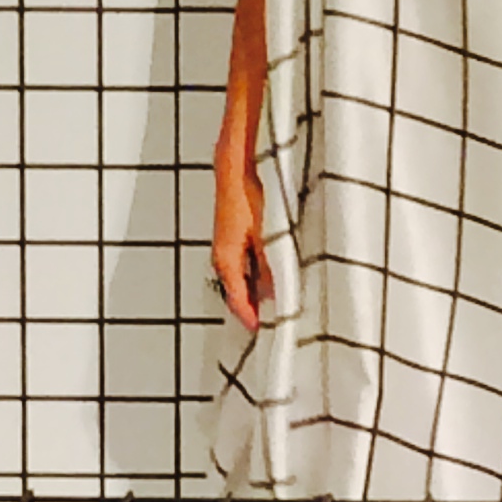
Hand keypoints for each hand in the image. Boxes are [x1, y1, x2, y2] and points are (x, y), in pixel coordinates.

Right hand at [212, 162, 270, 326]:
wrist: (237, 170)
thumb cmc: (248, 197)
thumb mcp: (266, 237)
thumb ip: (271, 267)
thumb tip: (277, 291)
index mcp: (226, 261)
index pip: (238, 301)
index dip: (251, 318)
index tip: (263, 331)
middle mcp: (224, 258)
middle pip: (239, 294)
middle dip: (255, 308)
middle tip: (275, 321)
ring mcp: (228, 248)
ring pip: (244, 280)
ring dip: (258, 291)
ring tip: (278, 301)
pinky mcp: (235, 238)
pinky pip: (246, 266)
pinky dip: (258, 275)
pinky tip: (274, 273)